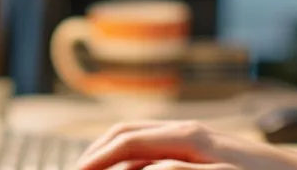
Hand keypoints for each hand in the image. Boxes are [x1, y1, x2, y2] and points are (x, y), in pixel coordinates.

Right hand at [74, 120, 296, 169]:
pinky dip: (133, 163)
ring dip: (111, 156)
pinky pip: (155, 151)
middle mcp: (186, 131)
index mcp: (187, 136)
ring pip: (137, 141)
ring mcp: (193, 137)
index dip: (96, 160)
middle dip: (95, 152)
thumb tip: (145, 168)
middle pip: (125, 133)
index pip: (126, 142)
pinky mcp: (201, 148)